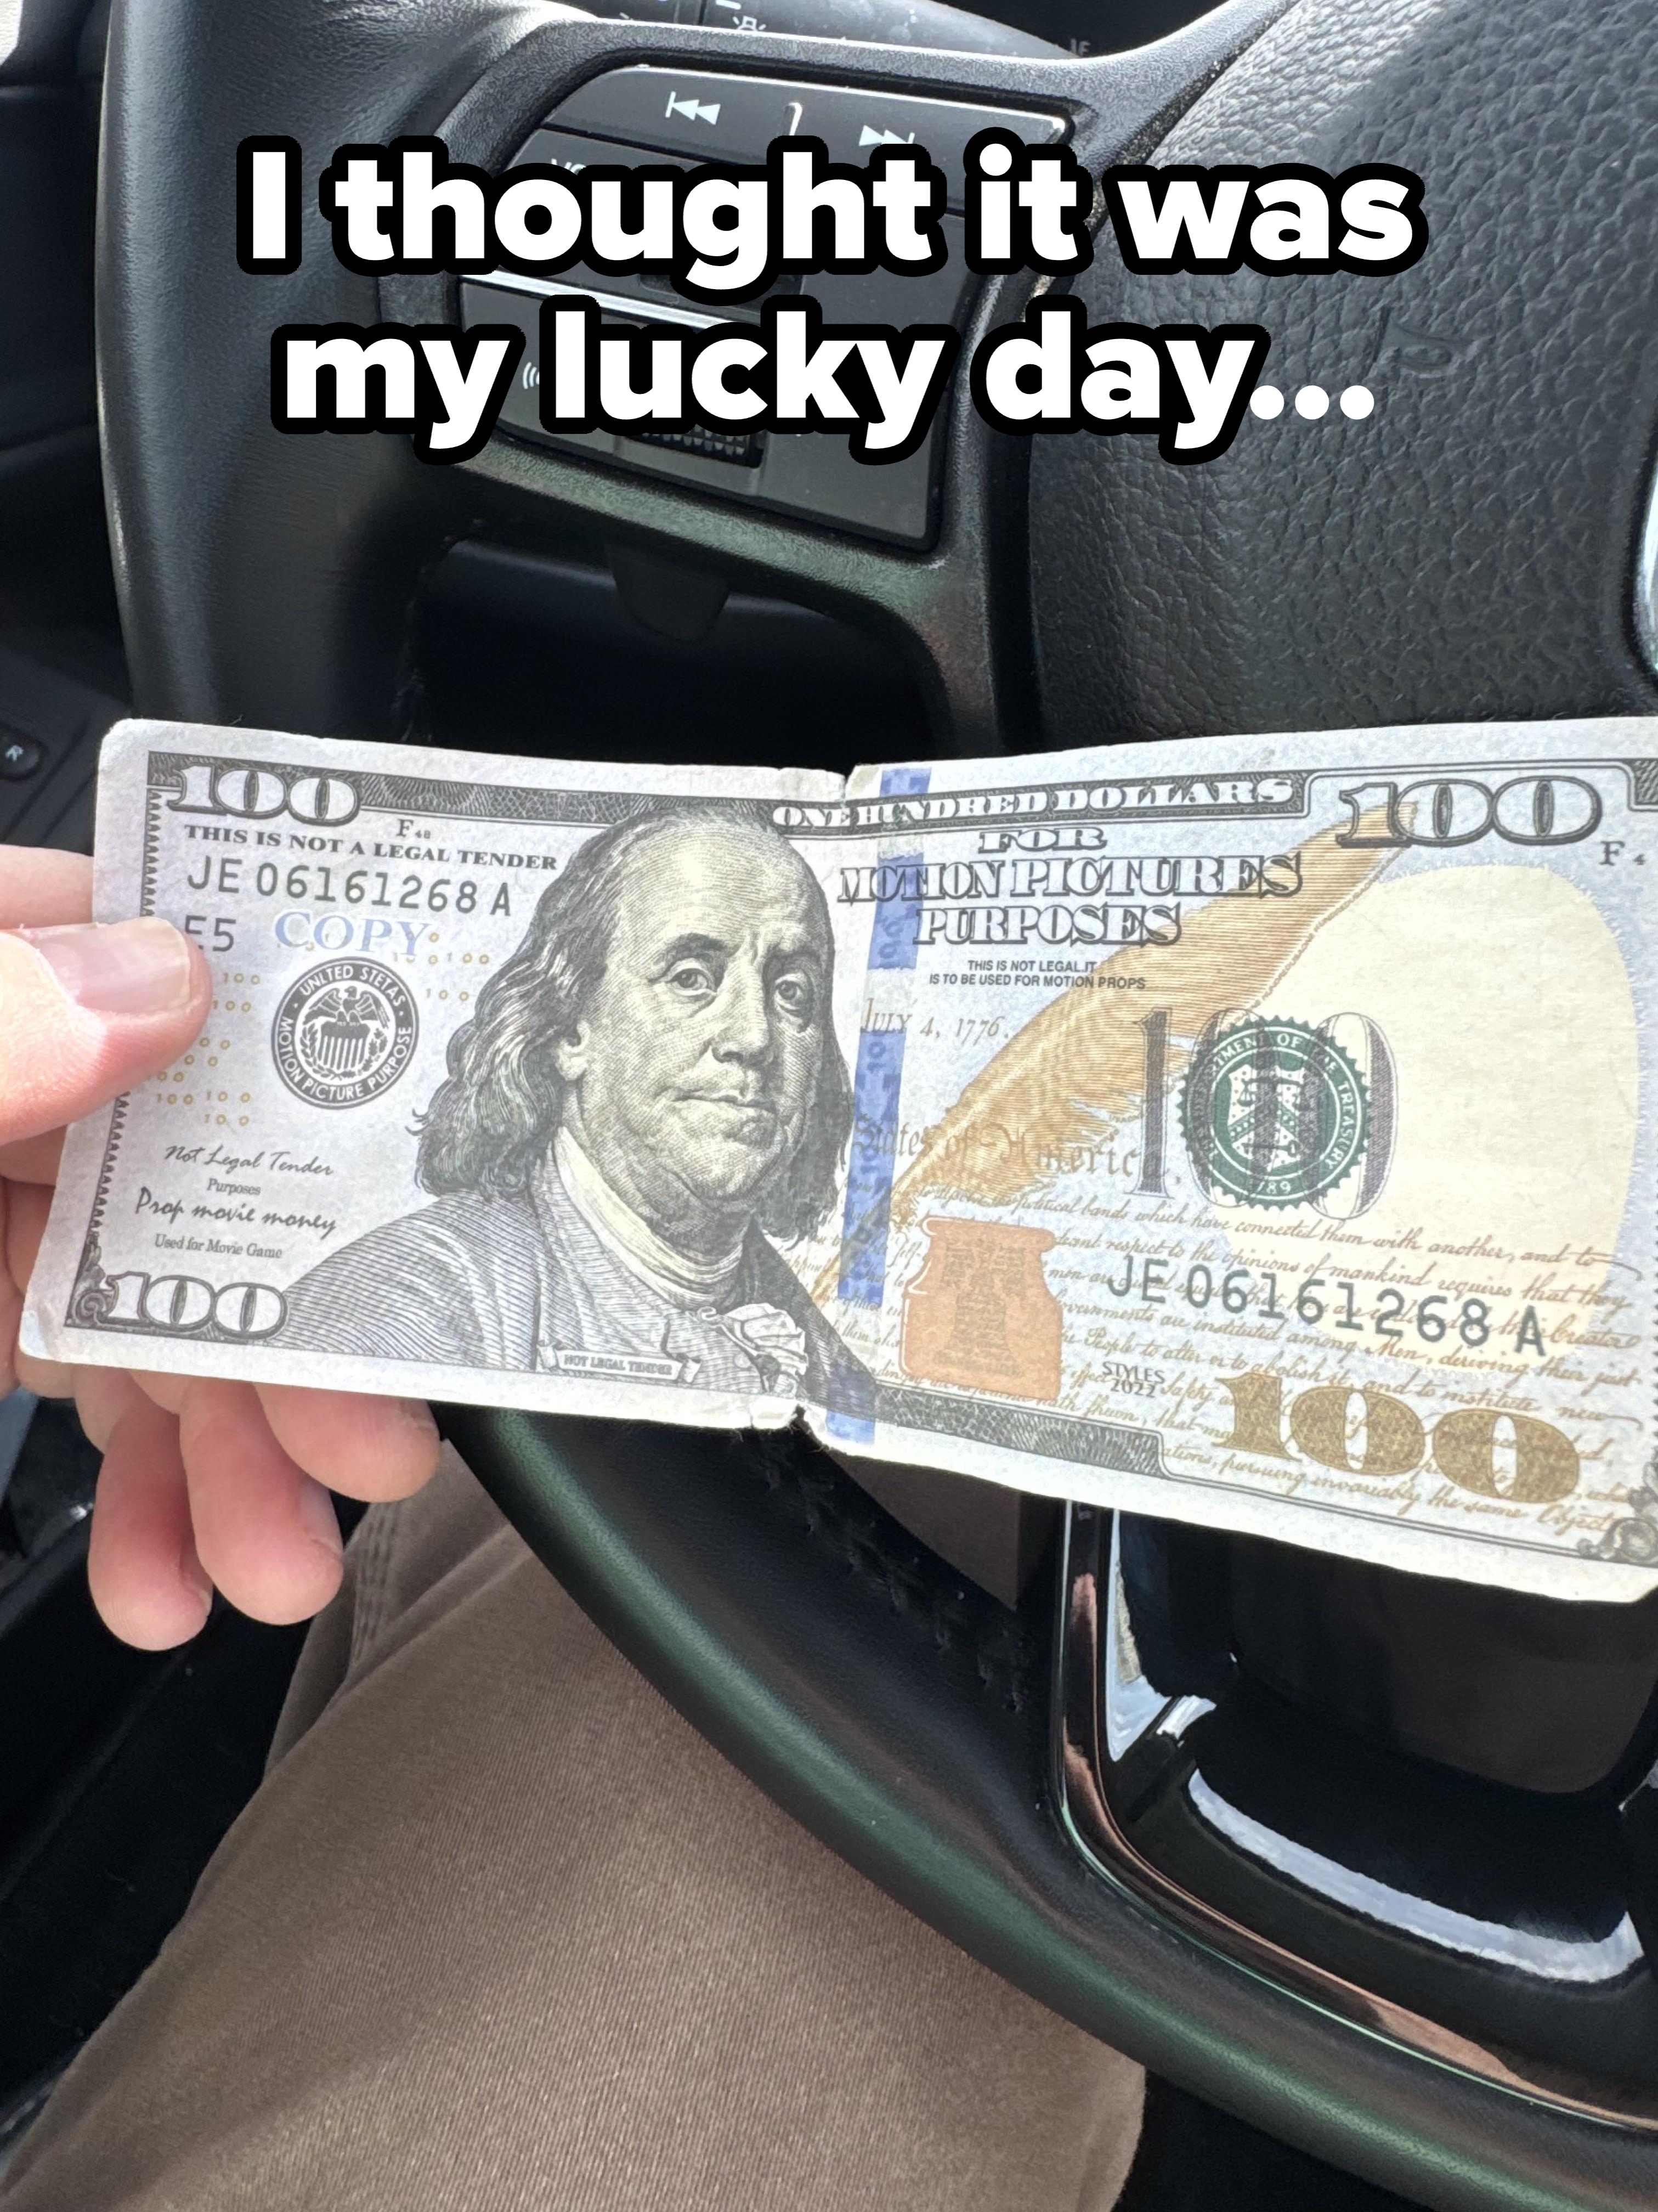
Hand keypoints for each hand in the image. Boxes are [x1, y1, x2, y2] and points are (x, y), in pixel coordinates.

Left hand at [0, 848, 440, 1648]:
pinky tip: (165, 1578)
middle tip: (374, 1435)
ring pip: (169, 1303)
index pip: (158, 933)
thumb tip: (152, 978)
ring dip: (238, 1453)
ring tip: (274, 1569)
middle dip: (296, 1320)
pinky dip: (144, 1495)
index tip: (434, 1119)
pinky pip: (95, 1389)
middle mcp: (14, 1082)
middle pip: (208, 1165)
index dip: (312, 1013)